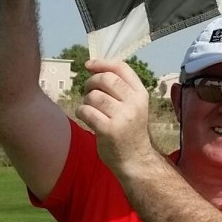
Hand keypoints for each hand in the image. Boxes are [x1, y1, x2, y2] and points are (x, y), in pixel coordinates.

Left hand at [76, 59, 157, 174]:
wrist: (135, 159)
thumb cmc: (129, 130)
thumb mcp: (132, 105)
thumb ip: (120, 88)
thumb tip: (95, 67)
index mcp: (141, 94)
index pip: (122, 68)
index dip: (102, 63)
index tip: (89, 65)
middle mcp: (134, 103)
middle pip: (106, 79)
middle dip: (91, 82)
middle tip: (88, 92)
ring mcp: (123, 117)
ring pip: (94, 96)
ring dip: (86, 100)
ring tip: (90, 108)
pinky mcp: (109, 130)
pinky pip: (86, 111)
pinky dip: (81, 112)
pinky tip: (85, 117)